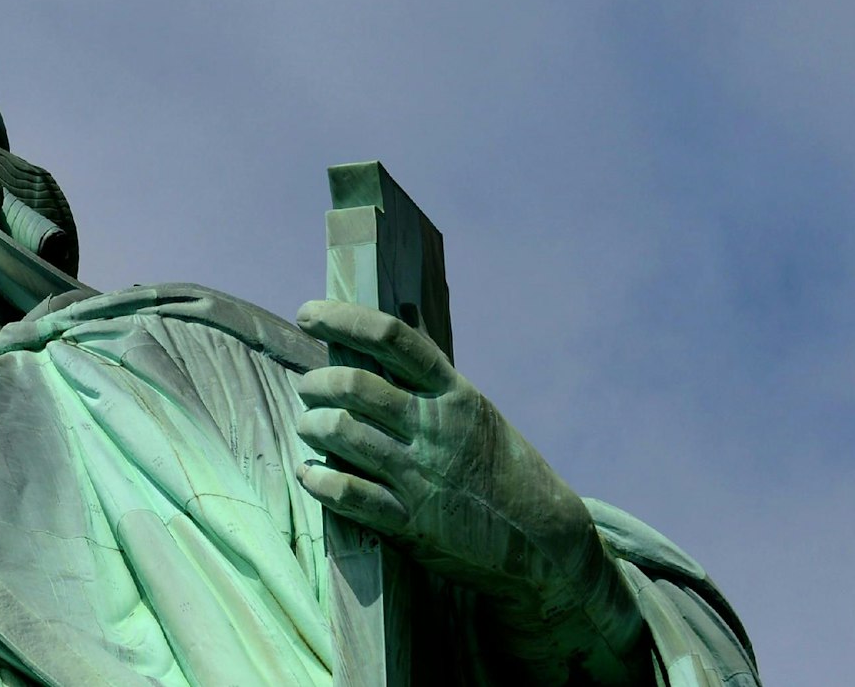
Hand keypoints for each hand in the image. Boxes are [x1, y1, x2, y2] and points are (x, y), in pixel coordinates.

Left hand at [294, 300, 645, 681]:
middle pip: (354, 385)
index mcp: (454, 395)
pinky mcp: (411, 521)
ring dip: (312, 425)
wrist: (546, 541)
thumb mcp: (476, 414)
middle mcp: (436, 428)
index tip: (308, 314)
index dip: (342, 319)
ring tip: (310, 427)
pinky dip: (318, 479)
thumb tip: (387, 332)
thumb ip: (432, 383)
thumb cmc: (503, 469)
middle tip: (308, 387)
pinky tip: (310, 473)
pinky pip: (347, 493)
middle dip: (316, 382)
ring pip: (341, 432)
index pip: (392, 338)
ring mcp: (422, 474)